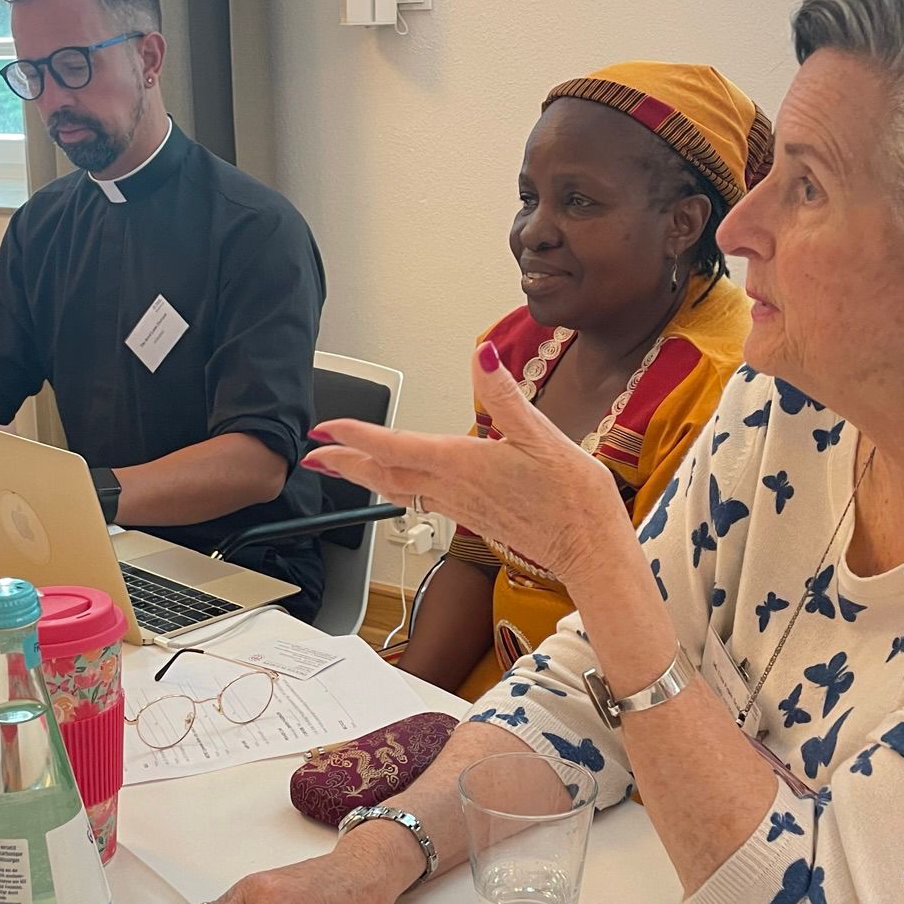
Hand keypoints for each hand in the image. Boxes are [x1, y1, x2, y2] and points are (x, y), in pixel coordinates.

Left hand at [305, 341, 633, 585]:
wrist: (590, 550)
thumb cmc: (572, 498)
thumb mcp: (540, 433)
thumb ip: (504, 393)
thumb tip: (480, 354)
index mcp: (460, 463)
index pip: (392, 447)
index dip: (353, 437)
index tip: (323, 430)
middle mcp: (452, 489)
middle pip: (384, 475)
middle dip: (345, 464)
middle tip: (313, 456)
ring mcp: (461, 507)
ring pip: (399, 490)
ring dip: (368, 477)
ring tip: (346, 469)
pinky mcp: (474, 518)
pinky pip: (423, 501)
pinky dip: (399, 489)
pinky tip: (403, 486)